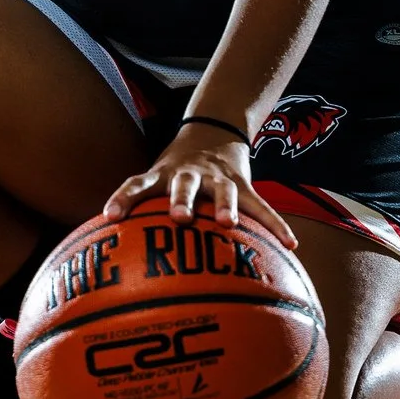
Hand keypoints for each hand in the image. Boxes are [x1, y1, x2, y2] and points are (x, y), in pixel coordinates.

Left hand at [103, 127, 296, 247]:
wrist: (212, 132)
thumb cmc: (175, 174)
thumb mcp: (154, 183)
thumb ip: (138, 215)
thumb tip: (109, 265)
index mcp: (161, 175)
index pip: (137, 183)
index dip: (123, 198)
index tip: (110, 216)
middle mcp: (188, 174)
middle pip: (182, 184)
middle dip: (181, 200)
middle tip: (179, 218)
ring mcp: (217, 177)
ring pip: (223, 191)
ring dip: (226, 206)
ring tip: (229, 224)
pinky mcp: (243, 184)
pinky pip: (262, 206)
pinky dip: (276, 225)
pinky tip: (290, 245)